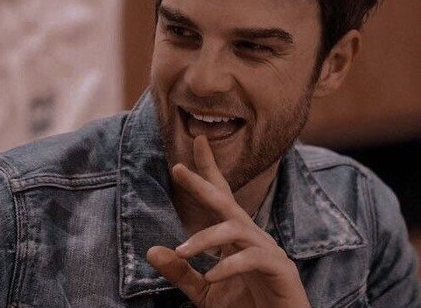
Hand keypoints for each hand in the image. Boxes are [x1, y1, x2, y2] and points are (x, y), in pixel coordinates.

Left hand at [146, 135, 309, 307]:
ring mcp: (267, 250)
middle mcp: (250, 236)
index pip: (220, 196)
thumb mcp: (204, 291)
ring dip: (206, 238)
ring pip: (235, 229)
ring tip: (183, 251)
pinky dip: (229, 266)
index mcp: (234, 236)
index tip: (197, 140)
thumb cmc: (245, 307)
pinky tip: (209, 276)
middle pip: (226, 201)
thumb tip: (150, 250)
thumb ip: (181, 272)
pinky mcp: (280, 269)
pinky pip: (253, 258)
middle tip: (178, 168)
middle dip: (202, 183)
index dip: (208, 169)